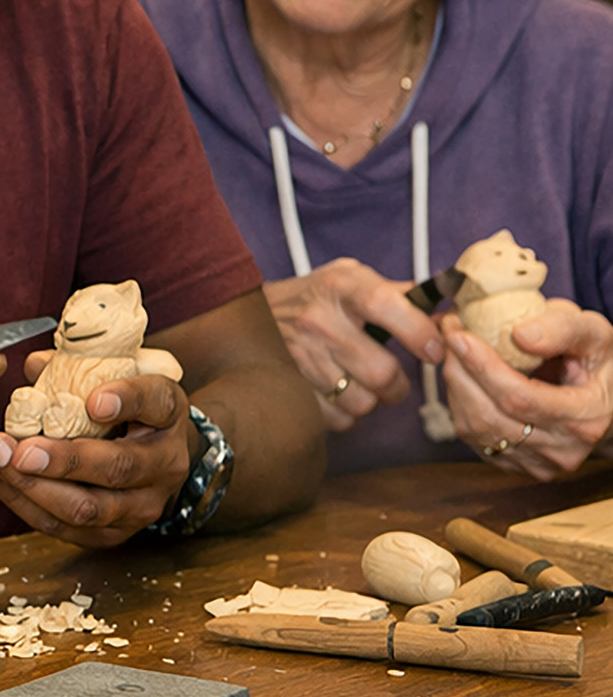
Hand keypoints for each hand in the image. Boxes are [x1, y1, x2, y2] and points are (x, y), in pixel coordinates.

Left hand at [0, 373, 191, 547]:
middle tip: (22, 449)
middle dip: (64, 462)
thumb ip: (78, 367)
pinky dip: (25, 503)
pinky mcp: (114, 535)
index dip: (125, 399)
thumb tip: (34, 365)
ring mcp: (141, 506)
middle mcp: (164, 464)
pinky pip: (65, 528)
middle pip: (117, 469)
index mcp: (168, 412)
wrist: (158, 456)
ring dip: (34, 487)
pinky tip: (0, 475)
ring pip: (87, 509)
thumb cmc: (129, 409)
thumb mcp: (119, 376)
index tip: (93, 400)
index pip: (155, 401)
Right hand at [264, 259, 442, 430]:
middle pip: (381, 372)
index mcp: (340, 286)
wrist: (251, 314)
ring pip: (362, 402)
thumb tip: (445, 311)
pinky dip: (345, 413)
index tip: (434, 351)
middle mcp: (319, 320)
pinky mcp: (289, 387)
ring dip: (371, 401)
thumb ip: (396, 292)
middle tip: (394, 380)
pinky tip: (338, 394)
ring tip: (361, 385)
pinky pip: (337, 418)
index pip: (385, 306)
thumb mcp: (349, 278)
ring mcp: (301, 356)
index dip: (418, 332)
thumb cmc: (314, 297)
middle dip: (398, 385)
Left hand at [441, 301, 612, 478]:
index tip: (459, 335)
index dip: (483, 367)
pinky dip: (459, 403)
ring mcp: (537, 463)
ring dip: (454, 385)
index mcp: (586, 418)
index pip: (521, 399)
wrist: (602, 396)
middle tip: (448, 335)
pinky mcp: (516, 465)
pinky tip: (463, 377)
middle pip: (490, 416)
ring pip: (474, 429)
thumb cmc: (596, 359)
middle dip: (460, 371)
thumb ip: (562, 329)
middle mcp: (562, 450)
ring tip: (453, 352)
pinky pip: (473, 437)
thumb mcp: (592, 333)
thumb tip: (519, 335)